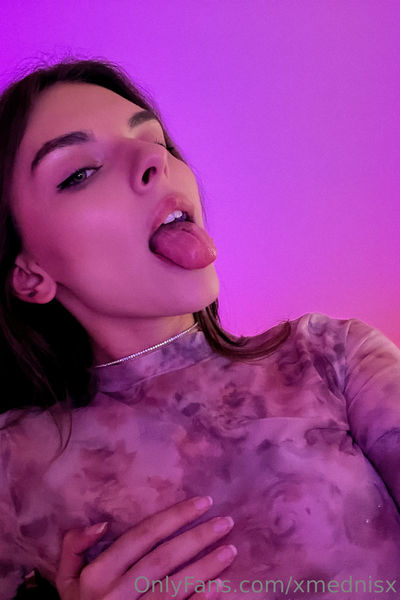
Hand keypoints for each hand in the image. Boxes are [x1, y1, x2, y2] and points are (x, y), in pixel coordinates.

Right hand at [55, 496, 236, 599]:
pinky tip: (219, 586)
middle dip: (198, 537)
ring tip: (230, 550)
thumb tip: (101, 524)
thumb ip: (74, 548)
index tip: (203, 502)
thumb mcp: (68, 581)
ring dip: (206, 567)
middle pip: (163, 559)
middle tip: (226, 522)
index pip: (142, 536)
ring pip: (174, 587)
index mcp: (97, 575)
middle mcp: (116, 595)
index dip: (174, 517)